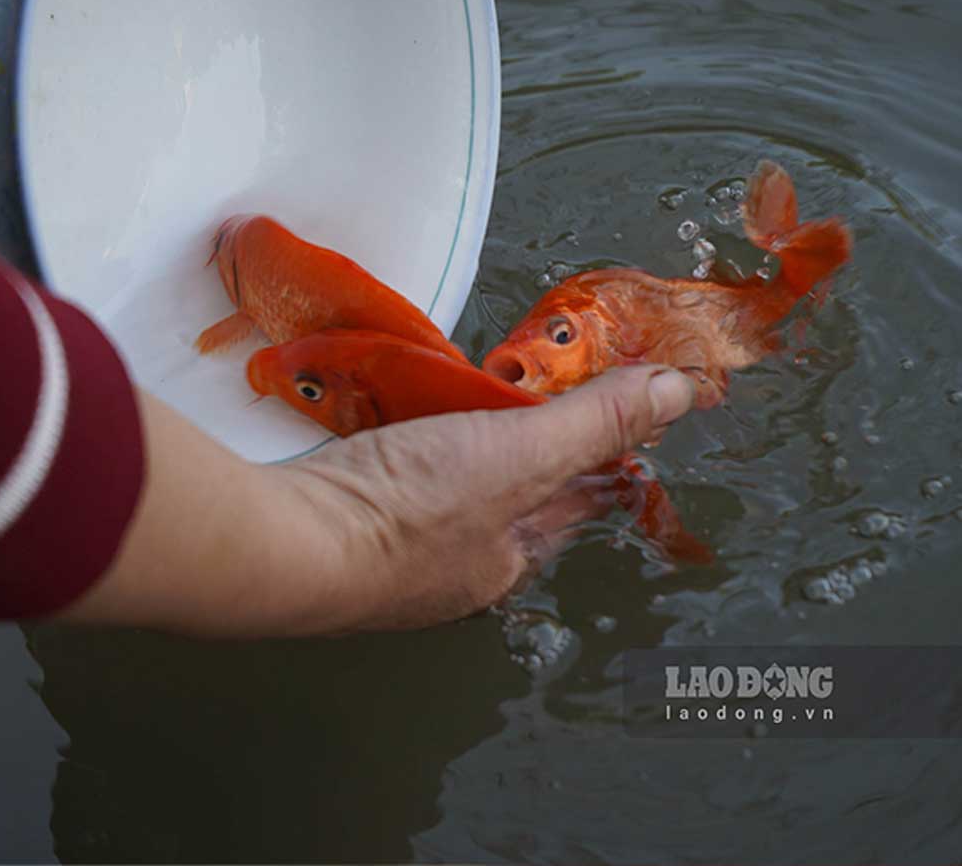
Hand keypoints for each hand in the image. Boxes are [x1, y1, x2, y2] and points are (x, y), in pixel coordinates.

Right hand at [62, 365, 693, 635]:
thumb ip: (593, 419)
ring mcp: (388, 555)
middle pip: (501, 497)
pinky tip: (382, 421)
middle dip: (518, 449)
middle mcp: (450, 570)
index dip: (590, 451)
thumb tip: (680, 390)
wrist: (281, 543)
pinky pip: (384, 481)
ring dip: (452, 446)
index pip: (567, 501)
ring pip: (439, 490)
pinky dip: (394, 448)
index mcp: (502, 561)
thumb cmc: (406, 512)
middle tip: (522, 395)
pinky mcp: (335, 525)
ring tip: (455, 399)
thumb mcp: (518, 453)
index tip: (602, 408)